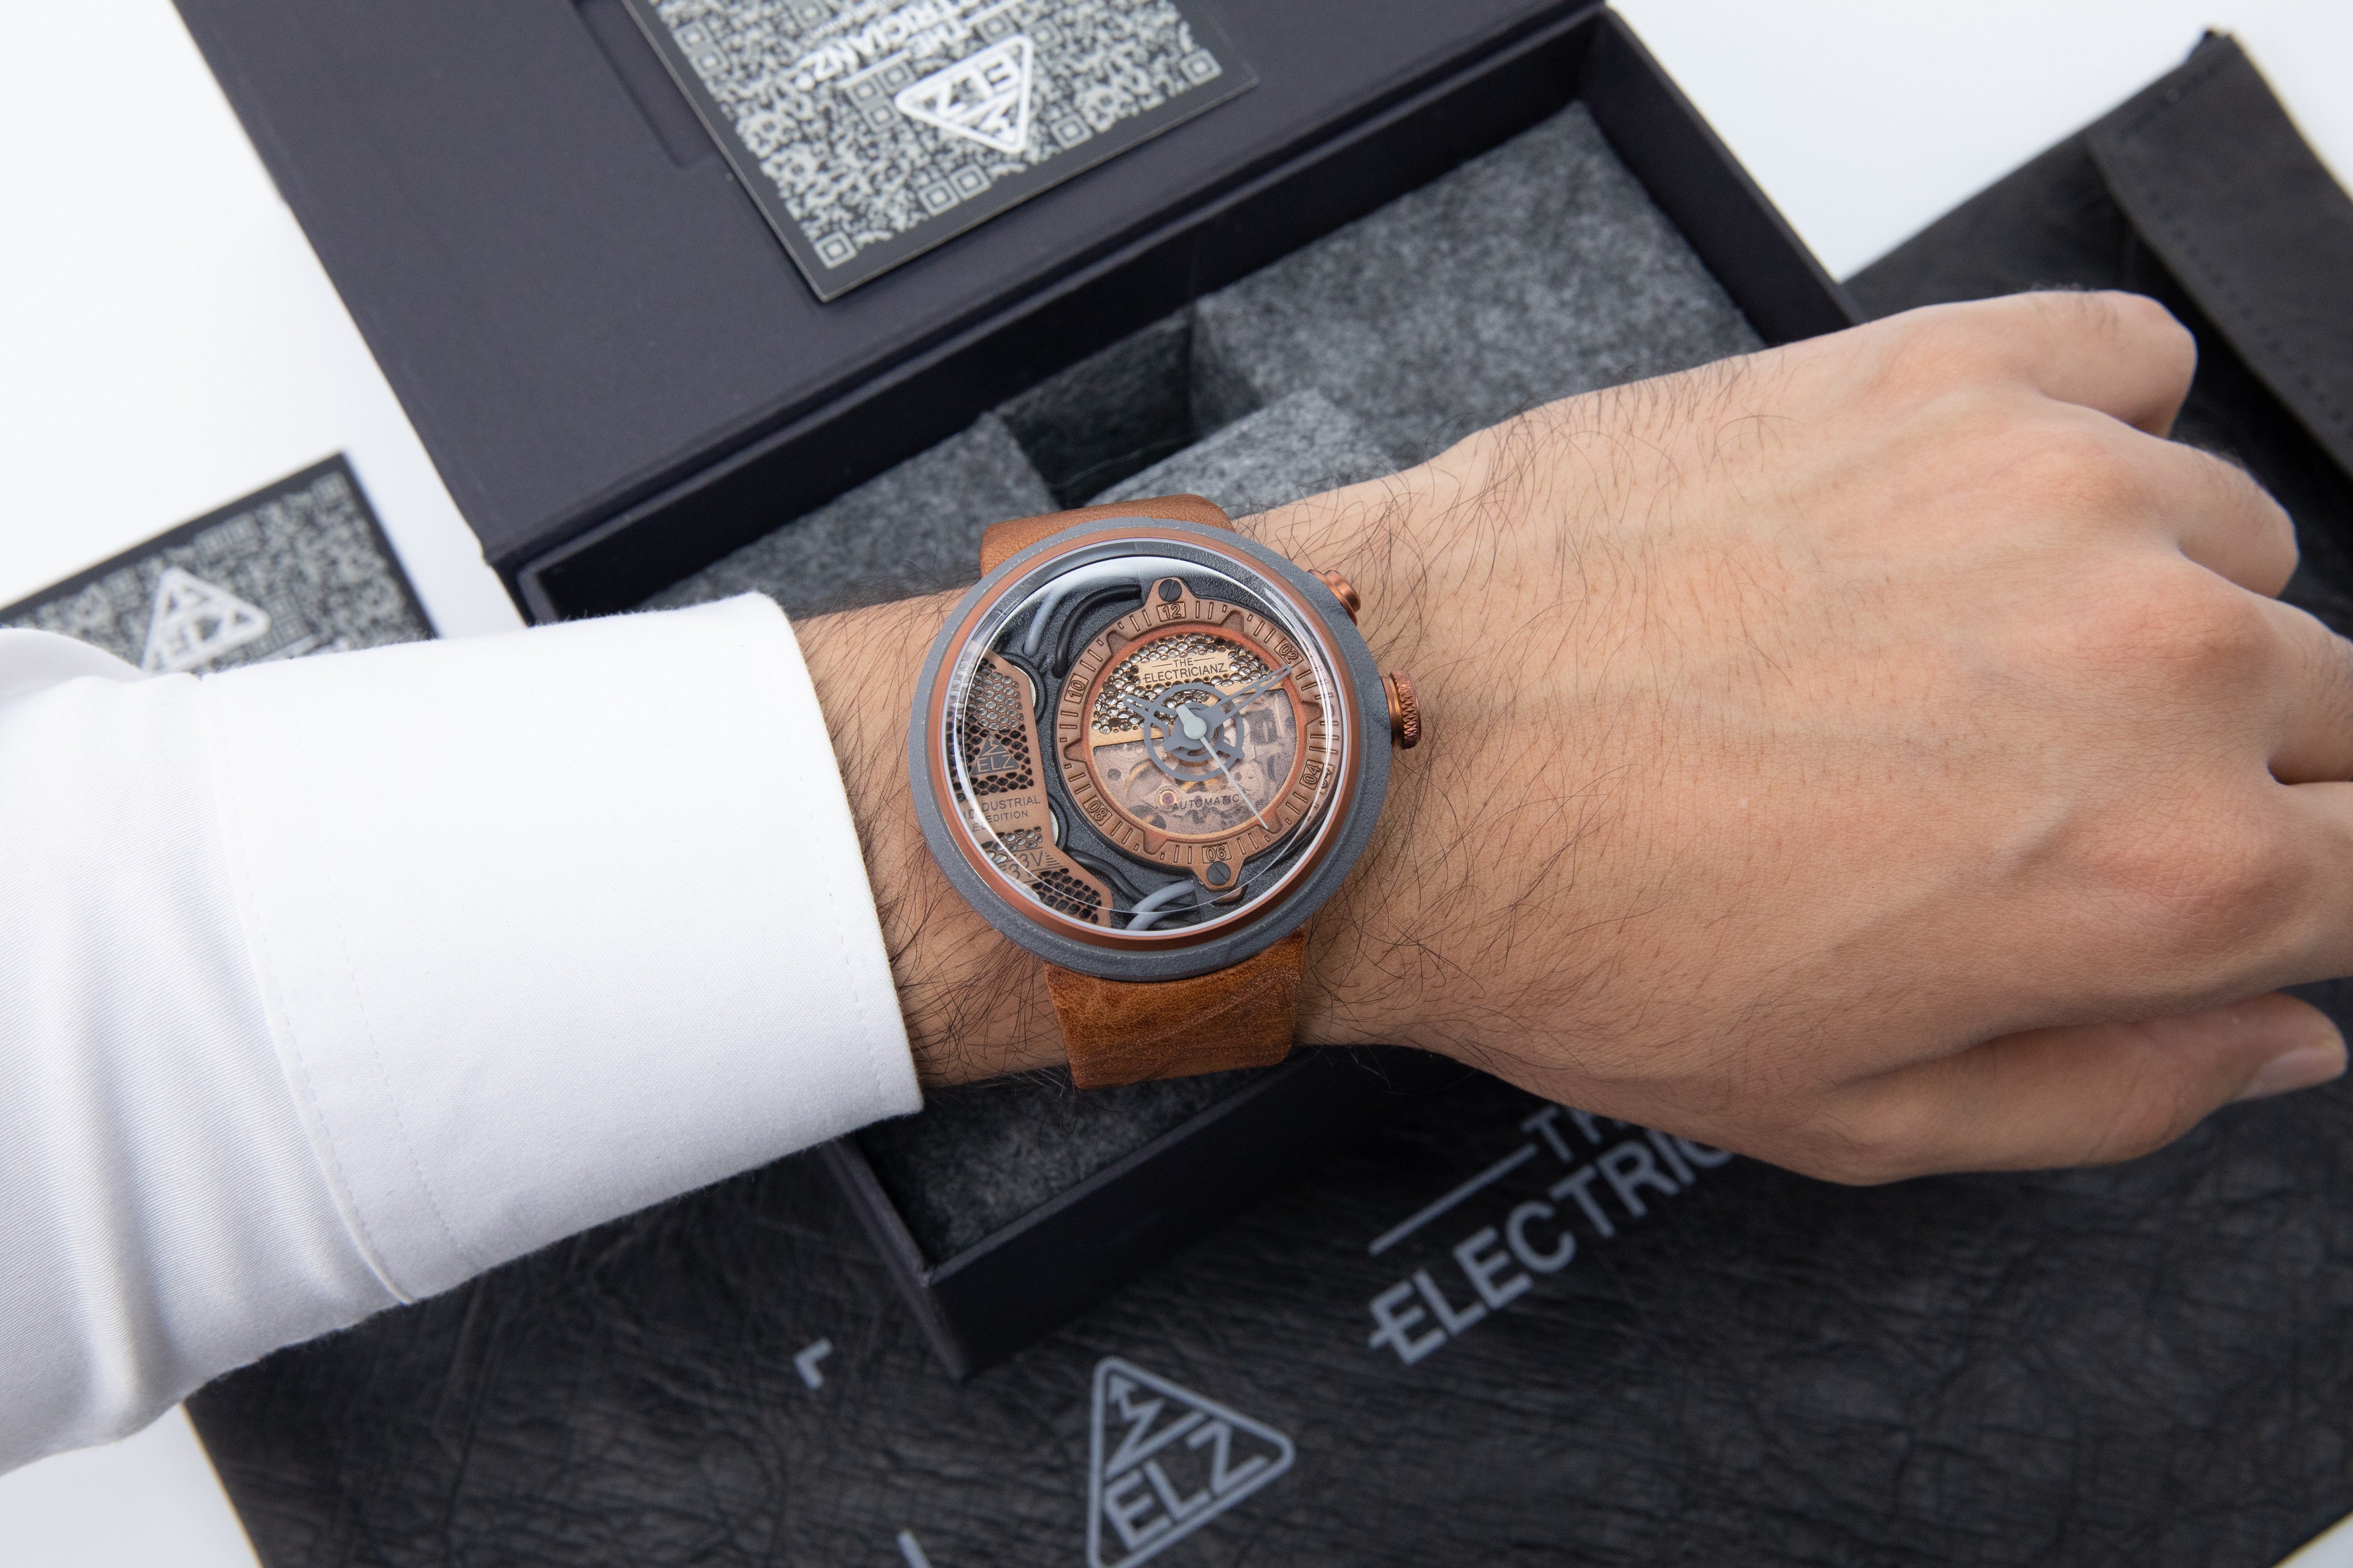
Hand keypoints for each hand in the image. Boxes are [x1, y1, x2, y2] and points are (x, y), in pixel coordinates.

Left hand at [1246, 291, 2348, 1179]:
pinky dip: (2083, 429)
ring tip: (1943, 655)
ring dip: (2135, 601)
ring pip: (2229, 545)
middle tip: (2024, 788)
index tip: (2219, 877)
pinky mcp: (1939, 371)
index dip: (2300, 884)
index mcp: (2164, 874)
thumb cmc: (1583, 929)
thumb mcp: (1862, 1112)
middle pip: (2325, 704)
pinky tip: (1959, 508)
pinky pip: (2127, 365)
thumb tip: (2288, 1036)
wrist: (1397, 754)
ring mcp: (2056, 490)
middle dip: (2214, 764)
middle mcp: (2154, 666)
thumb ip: (2122, 1088)